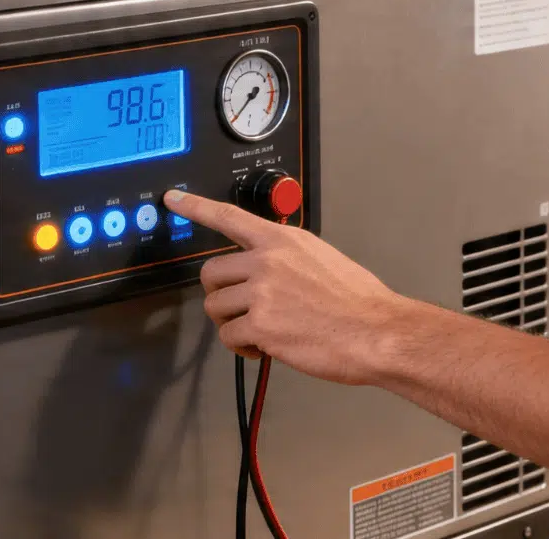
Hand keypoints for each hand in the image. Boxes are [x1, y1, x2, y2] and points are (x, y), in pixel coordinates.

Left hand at [164, 189, 416, 384]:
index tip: (172, 200)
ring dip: (232, 324)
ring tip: (262, 332)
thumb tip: (264, 270)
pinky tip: (266, 348)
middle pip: (211, 273)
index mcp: (282, 240)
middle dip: (221, 295)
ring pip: (216, 308)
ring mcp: (262, 293)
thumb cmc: (356, 300)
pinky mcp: (261, 326)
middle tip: (243, 310)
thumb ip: (286, 257)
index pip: (229, 217)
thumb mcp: (321, 258)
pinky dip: (243, 348)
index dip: (196, 207)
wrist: (376, 330)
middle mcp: (267, 261)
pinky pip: (229, 337)